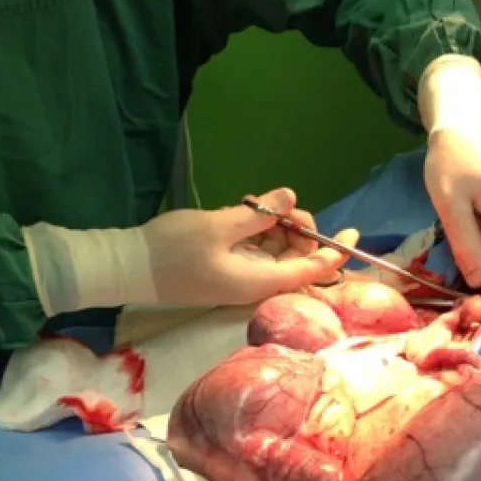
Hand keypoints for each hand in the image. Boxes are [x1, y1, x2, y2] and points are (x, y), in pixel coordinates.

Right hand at [143, 188, 358, 305]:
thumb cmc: (173, 250)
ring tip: (258, 203)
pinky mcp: (228, 266)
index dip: (335, 253)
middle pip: (296, 258)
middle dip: (298, 230)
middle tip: (281, 204)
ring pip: (278, 251)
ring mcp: (241, 275)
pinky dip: (259, 229)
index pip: (310, 270)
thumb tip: (290, 197)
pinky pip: (258, 248)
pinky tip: (248, 211)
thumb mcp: (217, 226)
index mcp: (258, 281)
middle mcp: (255, 283)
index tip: (353, 232)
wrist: (127, 267)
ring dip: (277, 227)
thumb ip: (257, 214)